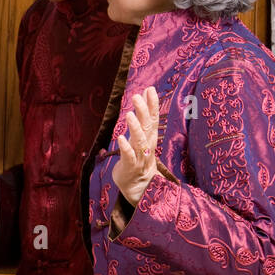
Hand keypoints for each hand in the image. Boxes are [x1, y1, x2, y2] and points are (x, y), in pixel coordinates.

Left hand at [113, 87, 158, 205]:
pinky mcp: (130, 166)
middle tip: (136, 96)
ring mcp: (140, 156)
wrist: (138, 185)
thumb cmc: (138, 156)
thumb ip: (144, 116)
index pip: (153, 118)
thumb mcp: (142, 135)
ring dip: (135, 128)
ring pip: (140, 141)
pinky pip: (129, 156)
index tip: (150, 89)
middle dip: (143, 111)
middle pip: (148, 126)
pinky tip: (120, 138)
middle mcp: (147, 145)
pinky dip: (126, 148)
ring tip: (129, 115)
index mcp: (150, 136)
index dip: (152, 104)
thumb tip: (146, 93)